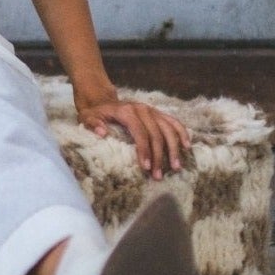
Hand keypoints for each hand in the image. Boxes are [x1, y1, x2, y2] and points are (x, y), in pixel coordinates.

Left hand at [73, 87, 191, 179]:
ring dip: (174, 148)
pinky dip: (182, 133)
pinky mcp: (158, 113)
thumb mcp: (87, 117)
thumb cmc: (94, 112)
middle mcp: (142, 109)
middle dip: (159, 156)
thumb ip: (92, 124)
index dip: (144, 149)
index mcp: (127, 111)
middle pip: (156, 134)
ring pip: (168, 129)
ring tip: (176, 167)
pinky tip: (187, 146)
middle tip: (158, 175)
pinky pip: (174, 122)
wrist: (102, 99)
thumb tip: (102, 132)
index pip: (140, 132)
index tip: (146, 167)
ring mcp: (152, 110)